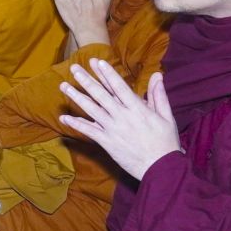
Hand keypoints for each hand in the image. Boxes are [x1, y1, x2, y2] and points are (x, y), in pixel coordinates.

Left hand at [59, 63, 179, 179]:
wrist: (161, 168)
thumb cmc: (165, 142)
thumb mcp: (166, 116)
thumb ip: (158, 95)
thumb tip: (157, 75)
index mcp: (137, 109)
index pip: (119, 87)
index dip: (107, 74)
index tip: (97, 62)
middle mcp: (122, 116)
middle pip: (101, 95)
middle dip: (87, 80)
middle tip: (74, 68)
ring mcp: (113, 129)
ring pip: (91, 110)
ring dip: (76, 97)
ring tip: (64, 86)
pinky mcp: (107, 143)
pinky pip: (89, 131)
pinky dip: (76, 124)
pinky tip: (64, 118)